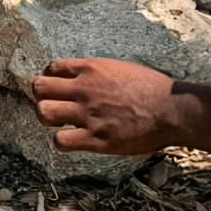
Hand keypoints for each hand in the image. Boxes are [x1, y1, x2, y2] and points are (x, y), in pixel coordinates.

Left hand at [32, 58, 187, 155]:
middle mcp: (84, 89)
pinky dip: (62, 142)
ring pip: (43, 112)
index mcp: (92, 68)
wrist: (171, 109)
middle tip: (55, 106)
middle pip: (39, 87)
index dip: (53, 79)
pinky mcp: (95, 138)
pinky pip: (60, 141)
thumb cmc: (152, 88)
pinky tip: (74, 140)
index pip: (52, 67)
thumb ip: (99, 73)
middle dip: (43, 97)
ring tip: (61, 124)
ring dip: (48, 119)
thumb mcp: (122, 68)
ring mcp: (88, 114)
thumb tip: (87, 77)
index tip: (60, 89)